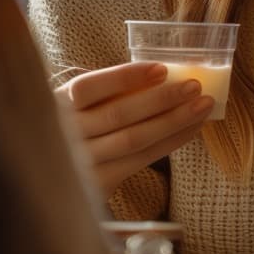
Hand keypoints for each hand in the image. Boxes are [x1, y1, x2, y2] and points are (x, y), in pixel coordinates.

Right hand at [57, 61, 213, 196]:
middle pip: (118, 115)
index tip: (162, 69)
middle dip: (162, 99)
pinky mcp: (98, 184)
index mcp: (56, 104)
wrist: (50, 174)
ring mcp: (80, 163)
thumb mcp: (78, 104)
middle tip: (194, 86)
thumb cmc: (76, 124)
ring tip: (203, 105)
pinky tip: (191, 128)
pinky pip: (141, 160)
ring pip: (134, 140)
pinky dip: (170, 142)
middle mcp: (64, 135)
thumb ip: (105, 91)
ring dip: (174, 121)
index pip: (88, 88)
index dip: (125, 77)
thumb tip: (163, 73)